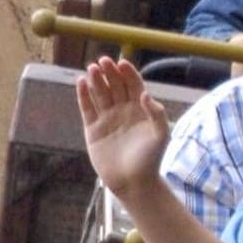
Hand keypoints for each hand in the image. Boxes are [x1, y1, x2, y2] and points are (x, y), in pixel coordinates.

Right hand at [76, 56, 169, 198]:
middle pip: (115, 86)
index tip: (122, 63)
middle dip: (110, 73)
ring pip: (100, 94)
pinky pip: (87, 108)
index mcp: (142, 110)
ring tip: (92, 67)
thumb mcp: (161, 135)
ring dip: (96, 80)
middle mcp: (124, 111)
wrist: (133, 182)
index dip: (128, 74)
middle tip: (103, 61)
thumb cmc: (151, 158)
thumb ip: (157, 114)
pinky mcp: (93, 128)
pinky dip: (83, 95)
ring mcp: (108, 118)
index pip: (134, 86)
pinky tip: (80, 82)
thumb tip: (145, 94)